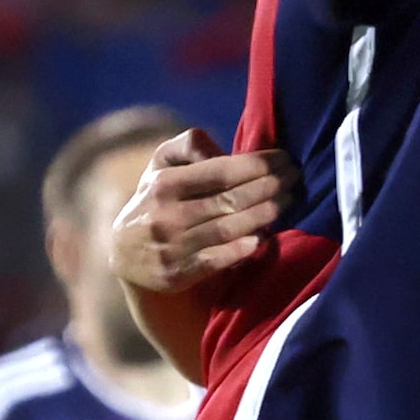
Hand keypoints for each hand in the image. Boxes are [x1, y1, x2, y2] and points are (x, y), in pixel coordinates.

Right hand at [111, 129, 297, 293]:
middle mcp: (165, 215)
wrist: (125, 252)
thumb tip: (219, 152)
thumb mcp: (162, 163)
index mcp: (164, 184)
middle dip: (270, 187)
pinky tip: (263, 237)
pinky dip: (243, 248)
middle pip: (231, 199)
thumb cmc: (158, 197)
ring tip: (287, 202)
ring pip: (229, 229)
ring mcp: (170, 247)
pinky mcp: (176, 275)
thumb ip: (189, 145)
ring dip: (264, 215)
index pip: (222, 171)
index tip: (286, 159)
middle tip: (295, 179)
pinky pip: (217, 260)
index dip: (259, 164)